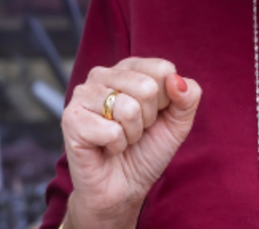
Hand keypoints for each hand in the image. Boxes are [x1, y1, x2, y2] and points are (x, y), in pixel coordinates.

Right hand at [61, 58, 201, 228]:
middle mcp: (101, 75)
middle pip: (147, 87)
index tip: (153, 117)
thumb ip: (187, 98)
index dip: (166, 101)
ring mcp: (83, 94)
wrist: (122, 190)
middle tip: (134, 132)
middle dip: (148, 119)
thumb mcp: (176, 125)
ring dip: (131, 134)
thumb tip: (177, 81)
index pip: (162, 69)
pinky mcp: (71, 119)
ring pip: (128, 109)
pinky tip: (106, 148)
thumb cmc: (145, 152)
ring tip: (120, 140)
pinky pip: (111, 131)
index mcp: (127, 69)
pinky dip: (116, 146)